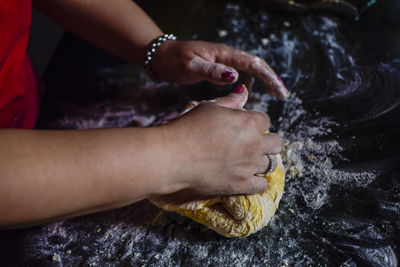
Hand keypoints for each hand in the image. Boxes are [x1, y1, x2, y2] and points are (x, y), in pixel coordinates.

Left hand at [151, 40, 288, 98]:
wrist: (161, 57)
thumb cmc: (173, 60)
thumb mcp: (190, 66)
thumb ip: (211, 71)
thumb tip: (235, 77)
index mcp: (223, 54)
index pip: (253, 63)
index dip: (268, 77)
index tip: (279, 91)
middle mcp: (227, 56)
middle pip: (256, 65)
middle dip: (271, 79)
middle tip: (283, 96)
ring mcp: (223, 62)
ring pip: (249, 70)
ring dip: (263, 81)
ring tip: (273, 95)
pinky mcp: (218, 68)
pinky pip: (239, 74)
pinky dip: (248, 83)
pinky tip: (248, 94)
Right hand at [159, 85, 282, 195]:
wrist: (172, 156)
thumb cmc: (187, 127)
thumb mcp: (209, 108)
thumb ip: (231, 101)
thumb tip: (244, 90)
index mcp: (248, 122)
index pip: (266, 120)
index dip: (256, 122)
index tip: (247, 126)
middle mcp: (254, 144)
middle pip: (276, 143)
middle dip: (268, 141)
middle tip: (253, 144)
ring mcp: (249, 166)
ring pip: (270, 164)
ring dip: (261, 160)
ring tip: (247, 160)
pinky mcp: (240, 184)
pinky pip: (261, 185)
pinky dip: (257, 181)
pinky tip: (248, 177)